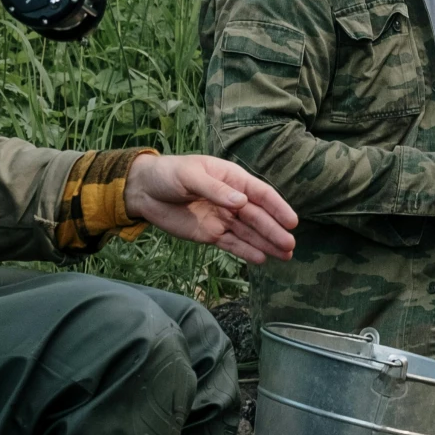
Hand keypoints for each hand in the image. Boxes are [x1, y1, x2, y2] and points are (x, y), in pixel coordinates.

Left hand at [123, 154, 298, 263]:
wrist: (144, 191)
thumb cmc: (168, 174)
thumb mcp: (189, 176)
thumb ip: (214, 189)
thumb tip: (240, 202)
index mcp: (231, 179)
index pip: (260, 194)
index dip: (277, 207)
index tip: (291, 221)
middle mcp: (232, 200)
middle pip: (258, 217)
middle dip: (274, 230)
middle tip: (290, 245)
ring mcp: (222, 218)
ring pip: (249, 233)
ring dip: (266, 243)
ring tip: (285, 256)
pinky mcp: (211, 234)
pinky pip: (232, 244)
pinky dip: (246, 252)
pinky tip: (262, 259)